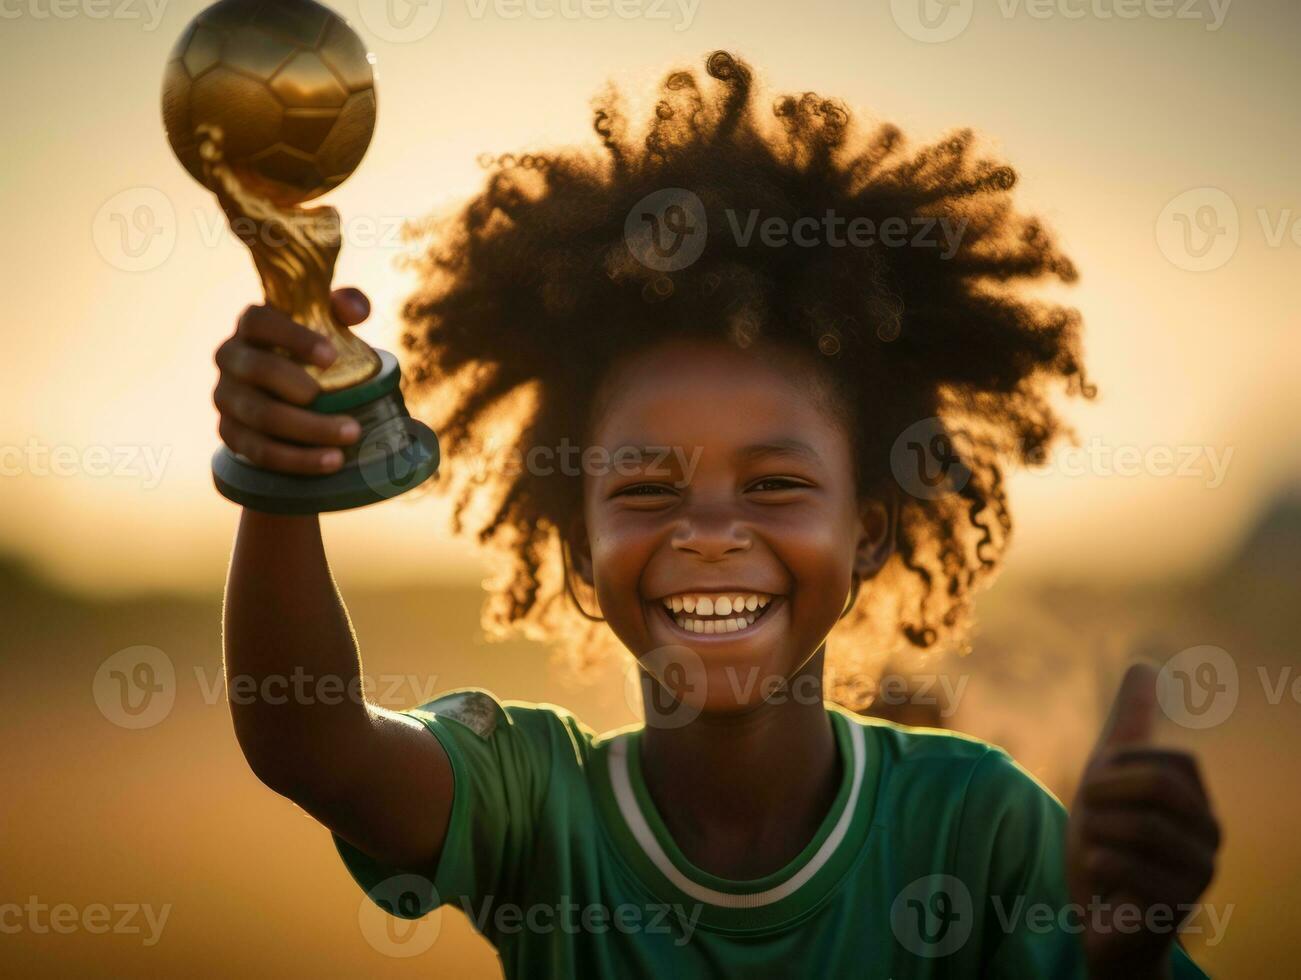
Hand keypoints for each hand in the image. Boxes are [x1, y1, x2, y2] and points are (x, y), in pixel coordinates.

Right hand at [213, 289, 370, 474]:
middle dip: (302, 390)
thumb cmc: (314, 349)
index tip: (331, 355)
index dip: (291, 336)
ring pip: (261, 416)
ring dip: (308, 430)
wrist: (292, 393)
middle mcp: (230, 358)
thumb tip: (355, 310)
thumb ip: (346, 305)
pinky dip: (296, 459)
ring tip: (351, 436)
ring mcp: (226, 397)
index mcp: (250, 325)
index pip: (258, 322)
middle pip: (258, 371)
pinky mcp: (230, 433)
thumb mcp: (330, 322)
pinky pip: (259, 451)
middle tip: (348, 405)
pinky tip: (330, 461)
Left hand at [1066, 663, 1220, 977]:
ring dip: (1096, 835)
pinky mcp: (1178, 905)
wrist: (1101, 922)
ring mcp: (1200, 869)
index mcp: (1194, 799)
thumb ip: (1128, 725)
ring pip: (1135, 826)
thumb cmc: (1107, 847)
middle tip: (1093, 825)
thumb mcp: (1107, 778)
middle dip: (1105, 799)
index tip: (1102, 796)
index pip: (1160, 759)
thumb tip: (1144, 665)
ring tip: (1099, 854)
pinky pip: (1121, 865)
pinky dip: (1096, 866)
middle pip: (1155, 785)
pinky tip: (1104, 880)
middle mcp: (1208, 832)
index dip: (1116, 771)